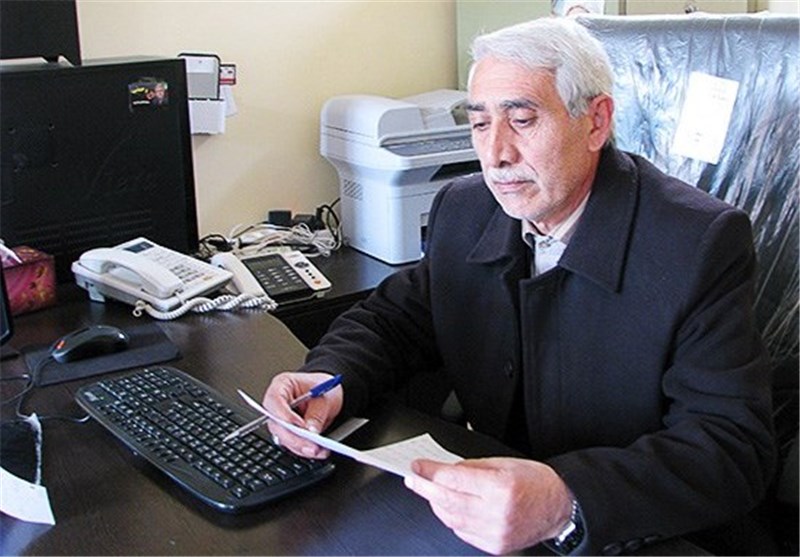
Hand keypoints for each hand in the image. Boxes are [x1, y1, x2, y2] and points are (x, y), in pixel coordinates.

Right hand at [262, 371, 342, 459]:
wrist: (330, 394)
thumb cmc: (324, 388)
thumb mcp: (324, 398)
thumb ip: (316, 415)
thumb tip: (310, 431)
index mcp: (282, 385)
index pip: (275, 400)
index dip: (284, 414)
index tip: (300, 425)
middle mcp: (277, 404)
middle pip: (277, 424)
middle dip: (294, 437)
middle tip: (311, 445)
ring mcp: (281, 420)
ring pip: (283, 438)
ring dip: (300, 446)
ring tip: (318, 450)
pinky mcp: (288, 433)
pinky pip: (292, 444)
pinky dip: (305, 449)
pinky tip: (318, 451)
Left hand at [404, 457, 572, 554]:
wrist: (560, 508)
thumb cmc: (536, 482)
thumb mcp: (505, 463)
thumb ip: (473, 467)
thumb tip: (445, 470)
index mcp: (501, 487)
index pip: (453, 479)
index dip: (430, 472)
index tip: (417, 466)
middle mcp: (497, 513)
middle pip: (447, 501)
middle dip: (425, 488)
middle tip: (413, 478)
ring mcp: (495, 533)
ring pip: (451, 519)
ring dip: (436, 504)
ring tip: (429, 491)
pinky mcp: (494, 546)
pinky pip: (462, 532)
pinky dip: (451, 518)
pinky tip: (449, 507)